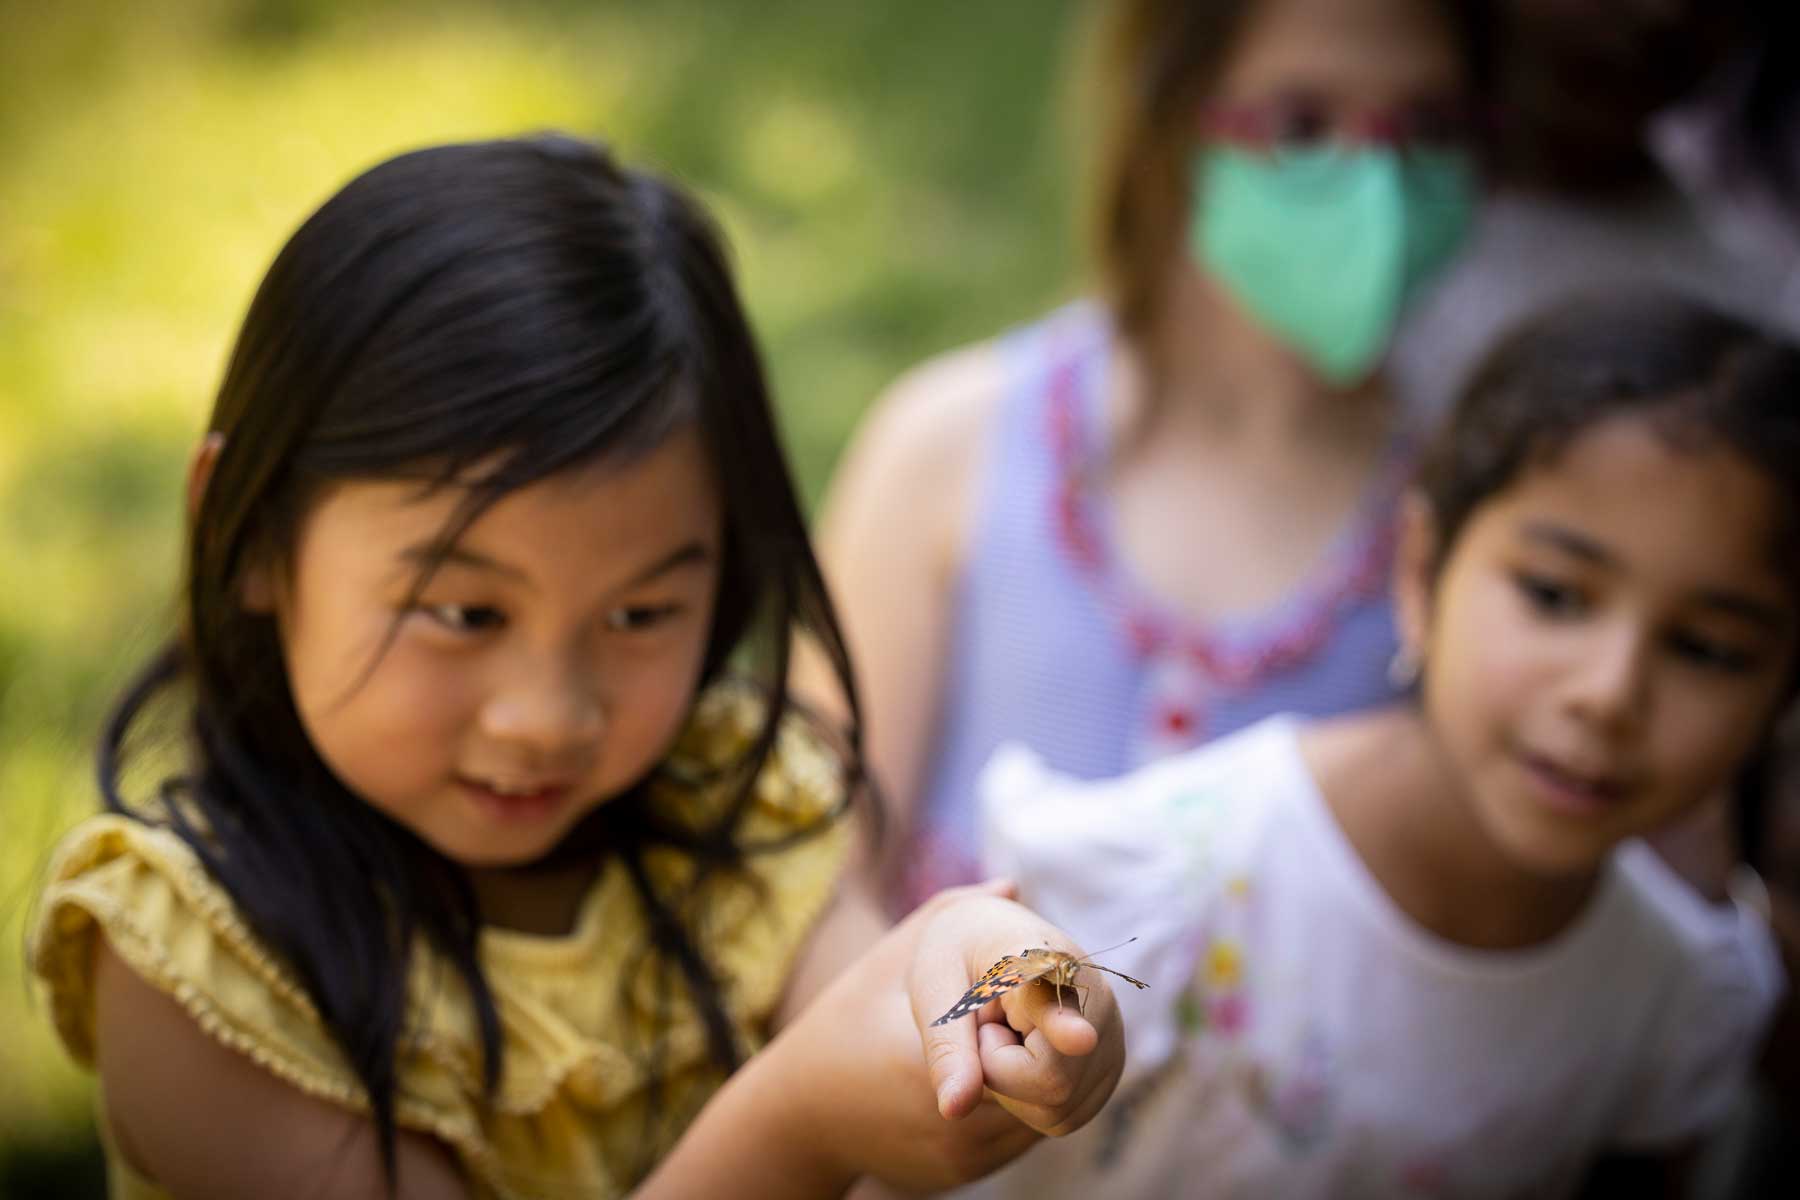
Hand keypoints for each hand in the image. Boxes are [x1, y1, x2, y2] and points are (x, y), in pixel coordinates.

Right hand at [758, 880, 1046, 1193]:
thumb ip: (949, 916)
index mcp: (932, 1060)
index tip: (1078, 1021)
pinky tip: (987, 1071)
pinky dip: (1023, 1101)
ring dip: (1040, 1072)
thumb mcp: (892, 959)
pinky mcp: (965, 1171)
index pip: (1030, 1045)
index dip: (1052, 1019)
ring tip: (997, 1039)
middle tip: (1004, 1015)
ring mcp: (963, 1153)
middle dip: (1043, 1041)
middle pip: (1049, 1080)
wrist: (804, 1114)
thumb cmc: (848, 1020)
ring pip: (1044, 1110)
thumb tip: (1009, 887)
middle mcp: (954, 1120)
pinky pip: (1022, 1132)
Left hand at [906, 890, 1126, 1138]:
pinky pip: (1060, 1118)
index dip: (1065, 1025)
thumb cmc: (960, 959)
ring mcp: (1111, 1040)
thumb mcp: (934, 988)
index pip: (1055, 1000)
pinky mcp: (1108, 1072)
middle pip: (1047, 1082)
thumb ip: (946, 1048)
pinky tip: (1027, 1053)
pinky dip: (1029, 1099)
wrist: (994, 940)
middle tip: (987, 1023)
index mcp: (1043, 960)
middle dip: (997, 1067)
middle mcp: (1095, 999)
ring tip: (1009, 1032)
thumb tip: (955, 1109)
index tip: (1080, 1039)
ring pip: (1054, 1109)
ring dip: (1013, 1085)